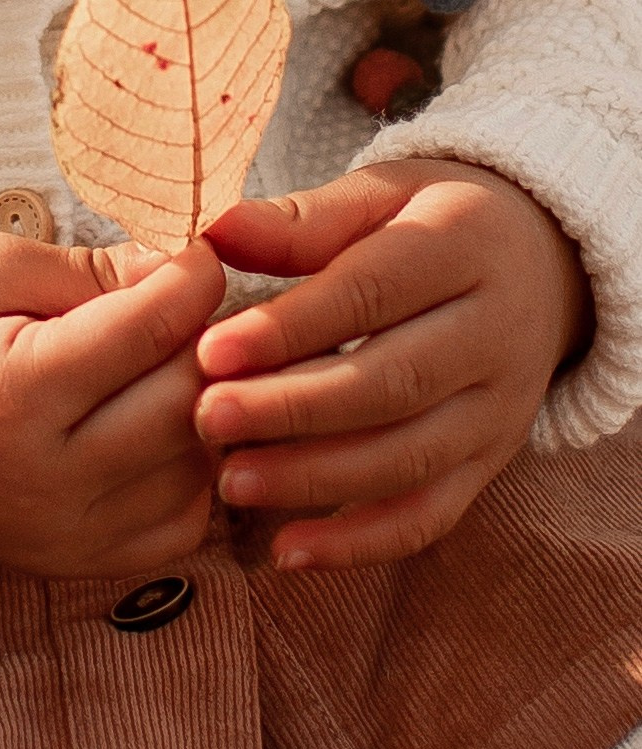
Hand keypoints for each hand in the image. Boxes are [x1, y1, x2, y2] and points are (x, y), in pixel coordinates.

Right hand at [0, 231, 225, 576]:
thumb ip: (99, 269)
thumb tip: (195, 268)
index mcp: (14, 396)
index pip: (153, 329)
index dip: (195, 277)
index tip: (196, 253)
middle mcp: (42, 482)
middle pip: (187, 402)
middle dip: (206, 344)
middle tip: (186, 310)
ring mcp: (62, 536)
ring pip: (196, 465)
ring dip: (203, 410)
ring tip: (164, 366)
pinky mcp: (77, 564)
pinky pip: (183, 522)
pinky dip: (188, 473)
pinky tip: (153, 430)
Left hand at [194, 159, 592, 570]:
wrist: (542, 265)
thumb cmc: (427, 225)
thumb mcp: (378, 198)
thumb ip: (299, 221)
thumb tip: (215, 230)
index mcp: (464, 246)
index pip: (373, 291)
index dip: (289, 327)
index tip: (210, 351)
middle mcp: (494, 332)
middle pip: (392, 383)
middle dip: (292, 409)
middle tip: (206, 419)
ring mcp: (497, 408)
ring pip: (409, 457)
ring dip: (315, 478)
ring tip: (232, 481)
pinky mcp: (488, 463)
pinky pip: (428, 515)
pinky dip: (359, 543)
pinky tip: (289, 551)